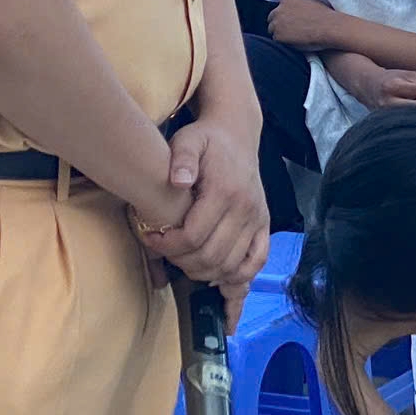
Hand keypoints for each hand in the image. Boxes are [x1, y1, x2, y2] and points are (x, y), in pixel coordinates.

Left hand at [148, 116, 268, 297]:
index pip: (194, 236)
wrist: (237, 134)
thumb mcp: (188, 140)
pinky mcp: (264, 225)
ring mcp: (258, 219)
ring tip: (185, 261)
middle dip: (182, 262)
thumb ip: (182, 158)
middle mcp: (246, 208)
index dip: (168, 245)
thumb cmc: (207, 140)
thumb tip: (178, 181)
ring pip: (231, 265)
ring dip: (205, 273)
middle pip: (211, 256)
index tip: (151, 237)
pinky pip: (256, 261)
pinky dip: (239, 277)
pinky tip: (221, 280)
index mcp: (225, 190)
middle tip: (165, 251)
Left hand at [262, 0, 337, 49]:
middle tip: (291, 31)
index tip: (291, 22)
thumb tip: (293, 12)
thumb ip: (296, 5)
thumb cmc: (323, 16)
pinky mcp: (278, 36)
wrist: (329, 27)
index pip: (278, 9)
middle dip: (279, 25)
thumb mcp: (308, 3)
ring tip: (295, 37)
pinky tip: (295, 42)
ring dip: (281, 34)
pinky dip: (284, 43)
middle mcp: (278, 9)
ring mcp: (277, 23)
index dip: (284, 17)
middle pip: (272, 19)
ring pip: (273, 31)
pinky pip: (277, 41)